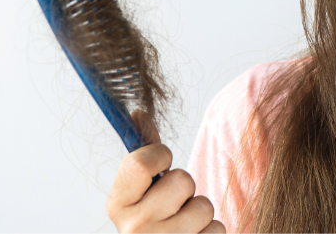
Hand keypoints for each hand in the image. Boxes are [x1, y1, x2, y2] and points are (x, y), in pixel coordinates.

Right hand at [106, 110, 225, 232]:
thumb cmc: (154, 218)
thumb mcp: (142, 188)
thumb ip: (145, 151)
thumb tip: (139, 113)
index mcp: (117, 204)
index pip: (140, 163)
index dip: (160, 154)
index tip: (164, 161)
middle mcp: (134, 228)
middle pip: (182, 181)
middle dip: (186, 188)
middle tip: (175, 202)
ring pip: (204, 206)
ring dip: (200, 212)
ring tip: (186, 223)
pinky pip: (217, 229)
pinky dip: (211, 232)